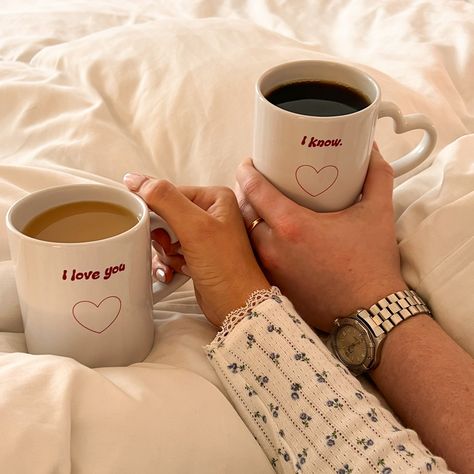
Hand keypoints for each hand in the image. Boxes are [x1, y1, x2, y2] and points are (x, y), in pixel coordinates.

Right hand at [123, 175, 269, 326]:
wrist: (236, 306)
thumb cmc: (225, 266)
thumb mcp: (194, 227)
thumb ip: (164, 199)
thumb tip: (135, 179)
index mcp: (214, 198)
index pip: (170, 193)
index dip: (155, 209)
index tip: (148, 224)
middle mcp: (211, 215)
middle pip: (165, 215)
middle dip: (162, 235)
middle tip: (170, 246)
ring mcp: (204, 237)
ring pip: (164, 236)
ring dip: (165, 252)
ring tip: (178, 262)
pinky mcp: (197, 257)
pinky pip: (170, 253)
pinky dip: (168, 264)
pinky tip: (175, 273)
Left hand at [235, 146, 406, 331]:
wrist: (372, 313)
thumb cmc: (372, 263)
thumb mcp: (378, 212)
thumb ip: (376, 176)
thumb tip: (372, 151)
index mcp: (292, 225)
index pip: (254, 190)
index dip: (246, 171)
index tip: (249, 163)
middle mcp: (274, 248)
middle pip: (244, 213)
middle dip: (245, 194)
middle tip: (256, 184)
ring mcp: (271, 270)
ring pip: (246, 237)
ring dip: (249, 221)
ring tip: (261, 209)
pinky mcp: (274, 287)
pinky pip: (255, 259)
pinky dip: (257, 245)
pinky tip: (269, 239)